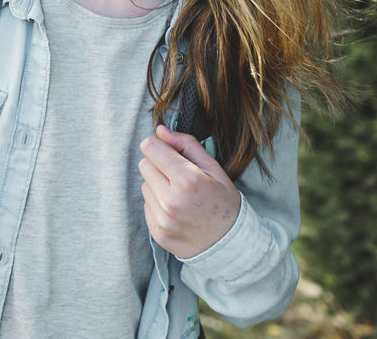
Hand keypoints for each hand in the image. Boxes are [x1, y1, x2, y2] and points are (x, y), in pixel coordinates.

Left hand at [139, 124, 240, 259]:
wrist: (233, 245)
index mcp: (188, 181)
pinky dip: (158, 204)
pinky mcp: (157, 233)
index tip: (170, 152)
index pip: (150, 147)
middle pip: (144, 165)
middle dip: (159, 165)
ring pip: (144, 185)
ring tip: (181, 196)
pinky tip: (177, 211)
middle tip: (179, 177)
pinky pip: (146, 205)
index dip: (160, 146)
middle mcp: (171, 201)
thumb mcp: (214, 169)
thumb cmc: (224, 202)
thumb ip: (186, 145)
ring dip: (158, 186)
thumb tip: (160, 130)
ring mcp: (163, 220)